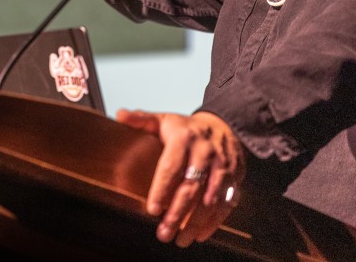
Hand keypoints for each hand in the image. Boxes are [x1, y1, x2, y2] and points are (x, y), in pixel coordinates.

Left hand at [117, 109, 245, 247]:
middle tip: (163, 233)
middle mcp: (205, 152)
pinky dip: (214, 221)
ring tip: (180, 240)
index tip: (152, 209)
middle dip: (177, 213)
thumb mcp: (163, 119)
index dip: (162, 189)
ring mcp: (222, 166)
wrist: (223, 124)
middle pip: (191, 186)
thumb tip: (120, 115)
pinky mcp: (235, 177)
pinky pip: (227, 202)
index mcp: (184, 138)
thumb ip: (141, 119)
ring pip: (210, 198)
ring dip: (195, 222)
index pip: (172, 166)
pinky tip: (200, 235)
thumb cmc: (186, 128)